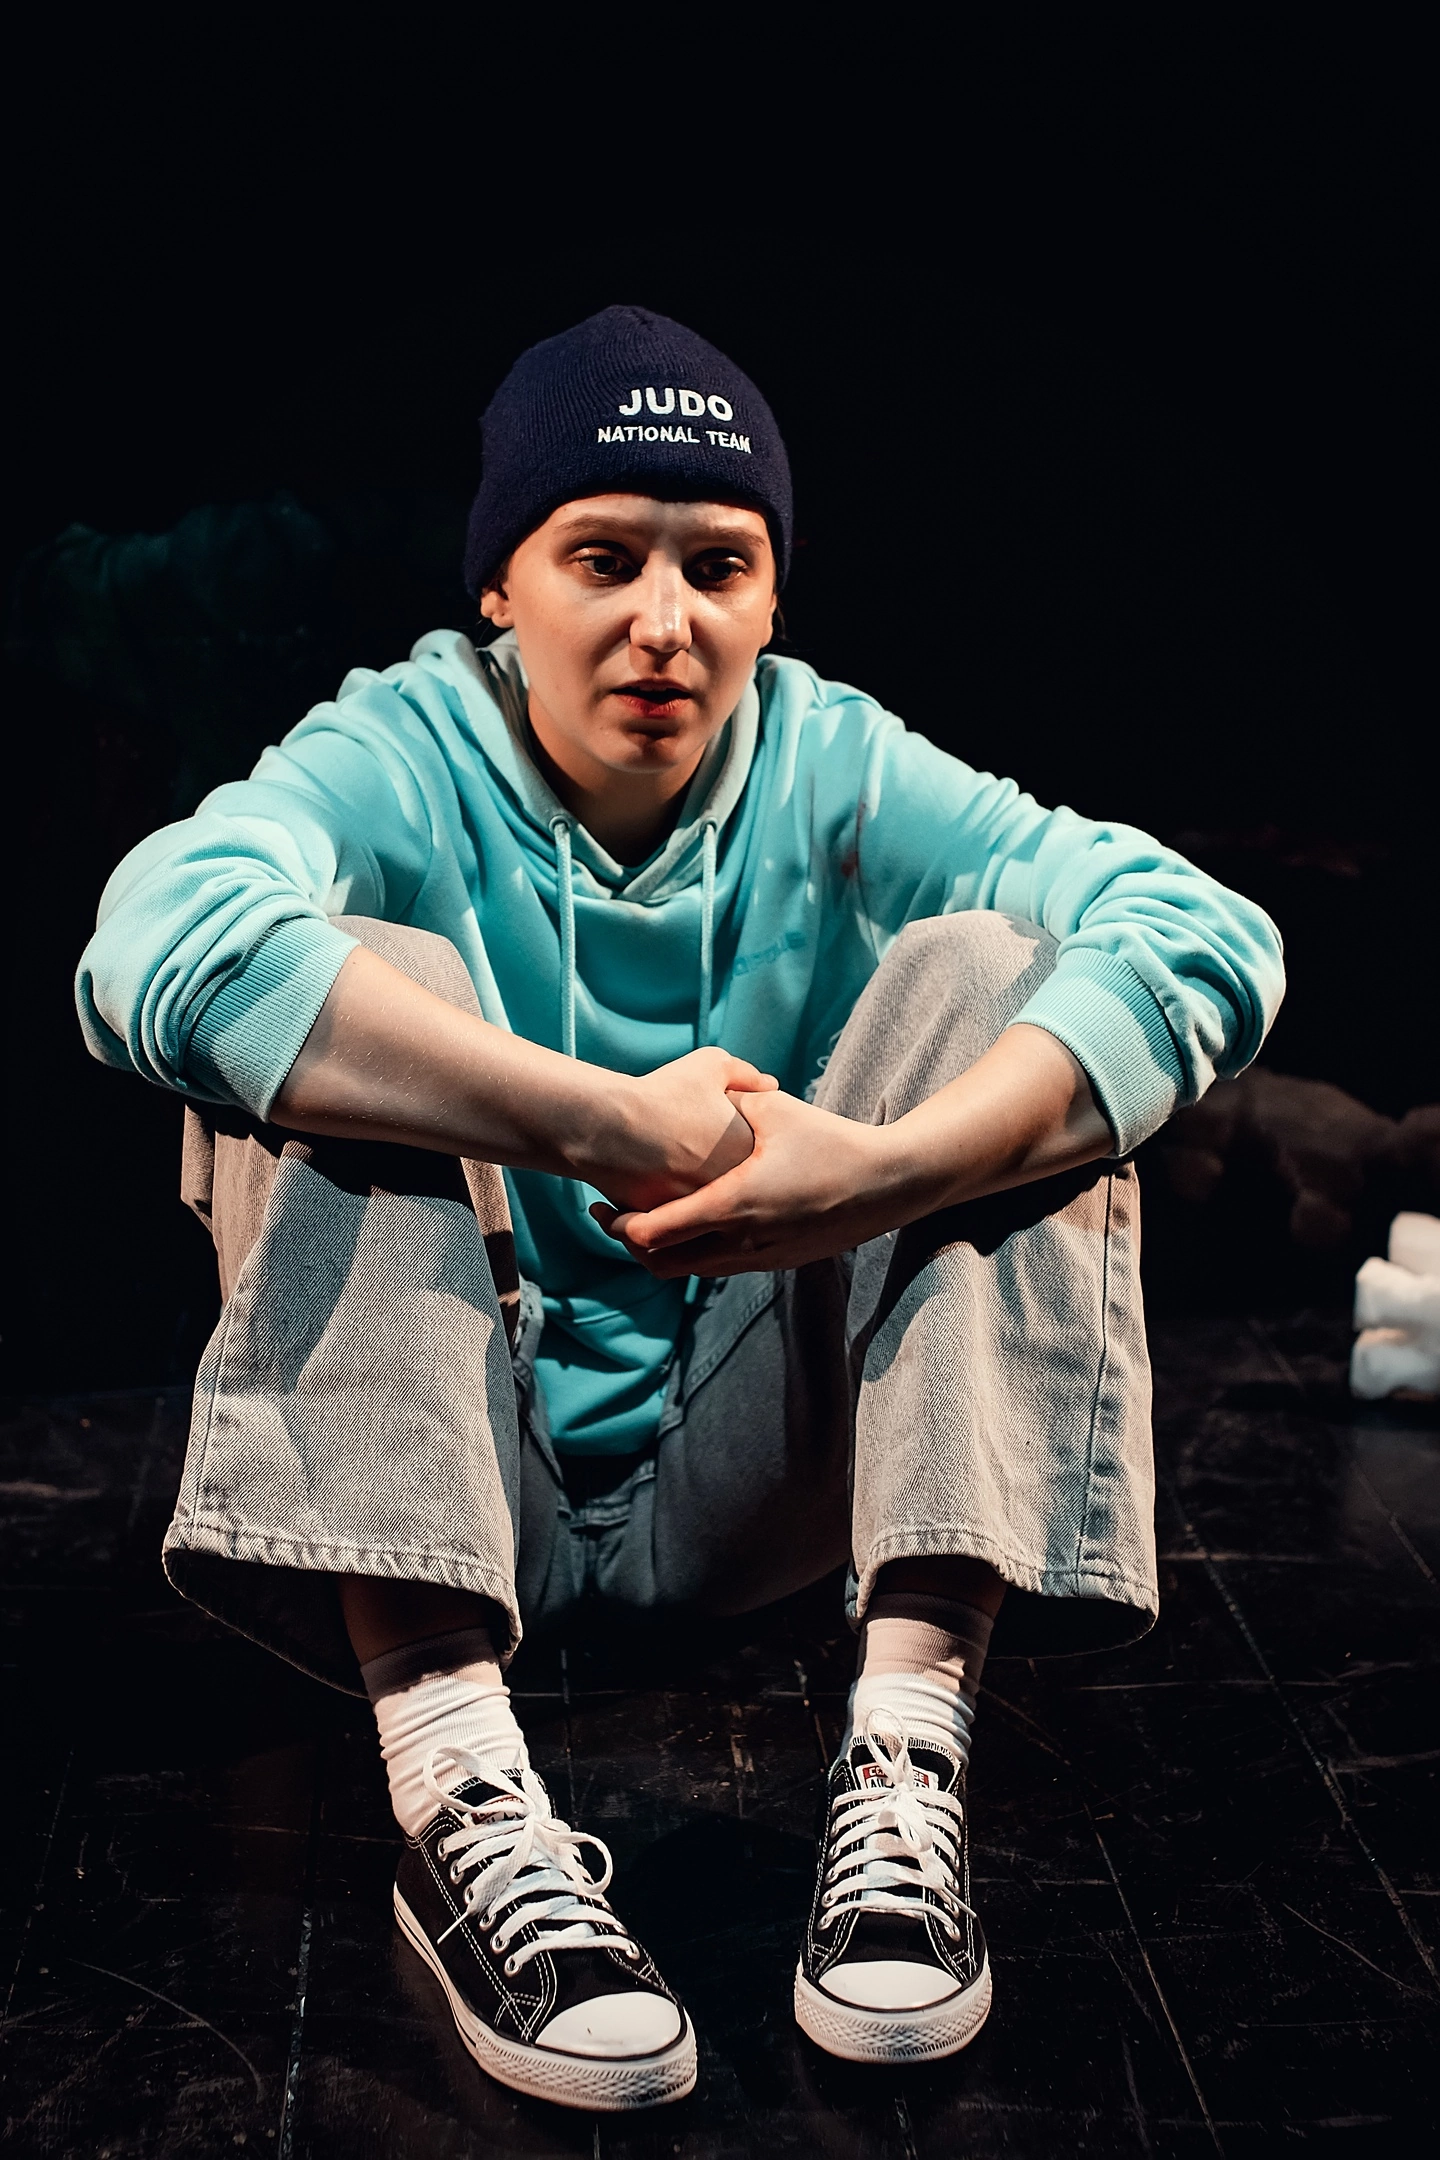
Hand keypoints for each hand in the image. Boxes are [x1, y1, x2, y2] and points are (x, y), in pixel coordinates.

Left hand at [592, 1024, 1114, 1275]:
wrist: (887, 1184)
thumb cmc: (832, 1140)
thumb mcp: (775, 1109)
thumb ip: (728, 1101)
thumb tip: (695, 1092)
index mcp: (735, 1204)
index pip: (660, 1232)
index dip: (623, 1227)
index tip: (603, 1210)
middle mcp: (743, 1241)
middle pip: (665, 1264)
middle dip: (632, 1247)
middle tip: (609, 1220)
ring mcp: (761, 1259)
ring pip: (693, 1273)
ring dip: (664, 1254)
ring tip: (642, 1224)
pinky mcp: (777, 1263)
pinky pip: (721, 1269)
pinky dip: (696, 1255)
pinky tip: (690, 1227)